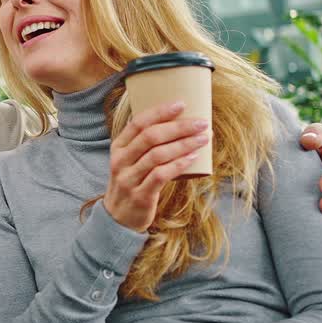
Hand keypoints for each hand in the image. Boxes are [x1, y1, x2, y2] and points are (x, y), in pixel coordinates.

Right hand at [106, 101, 210, 230]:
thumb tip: (178, 124)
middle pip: (150, 137)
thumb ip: (144, 145)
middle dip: (179, 127)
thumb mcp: (130, 161)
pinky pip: (161, 175)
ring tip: (203, 138)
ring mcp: (128, 178)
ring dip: (184, 144)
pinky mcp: (140, 195)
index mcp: (118, 147)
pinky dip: (179, 164)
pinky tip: (193, 157)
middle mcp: (121, 160)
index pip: (138, 123)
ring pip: (157, 155)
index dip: (160, 112)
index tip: (181, 104)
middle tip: (201, 123)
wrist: (118, 218)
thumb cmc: (132, 183)